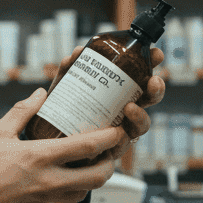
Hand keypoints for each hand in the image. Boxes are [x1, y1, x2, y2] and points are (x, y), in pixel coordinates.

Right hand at [0, 88, 125, 202]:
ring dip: (91, 179)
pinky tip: (60, 181)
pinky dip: (68, 191)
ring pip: (84, 192)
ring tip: (87, 166)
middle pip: (98, 176)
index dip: (110, 138)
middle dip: (110, 164)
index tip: (118, 131)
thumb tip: (40, 93)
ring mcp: (47, 202)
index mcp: (41, 156)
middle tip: (109, 153)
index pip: (89, 147)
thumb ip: (23, 111)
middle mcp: (50, 182)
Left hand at [49, 45, 166, 164]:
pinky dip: (122, 140)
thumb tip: (78, 52)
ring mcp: (119, 131)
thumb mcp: (64, 86)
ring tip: (130, 107)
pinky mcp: (108, 151)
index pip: (140, 77)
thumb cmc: (61, 109)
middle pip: (148, 101)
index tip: (157, 54)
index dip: (151, 65)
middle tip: (154, 81)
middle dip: (156, 90)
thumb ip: (70, 70)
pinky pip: (121, 147)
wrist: (45, 139)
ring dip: (140, 116)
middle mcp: (123, 111)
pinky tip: (119, 133)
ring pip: (140, 126)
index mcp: (119, 92)